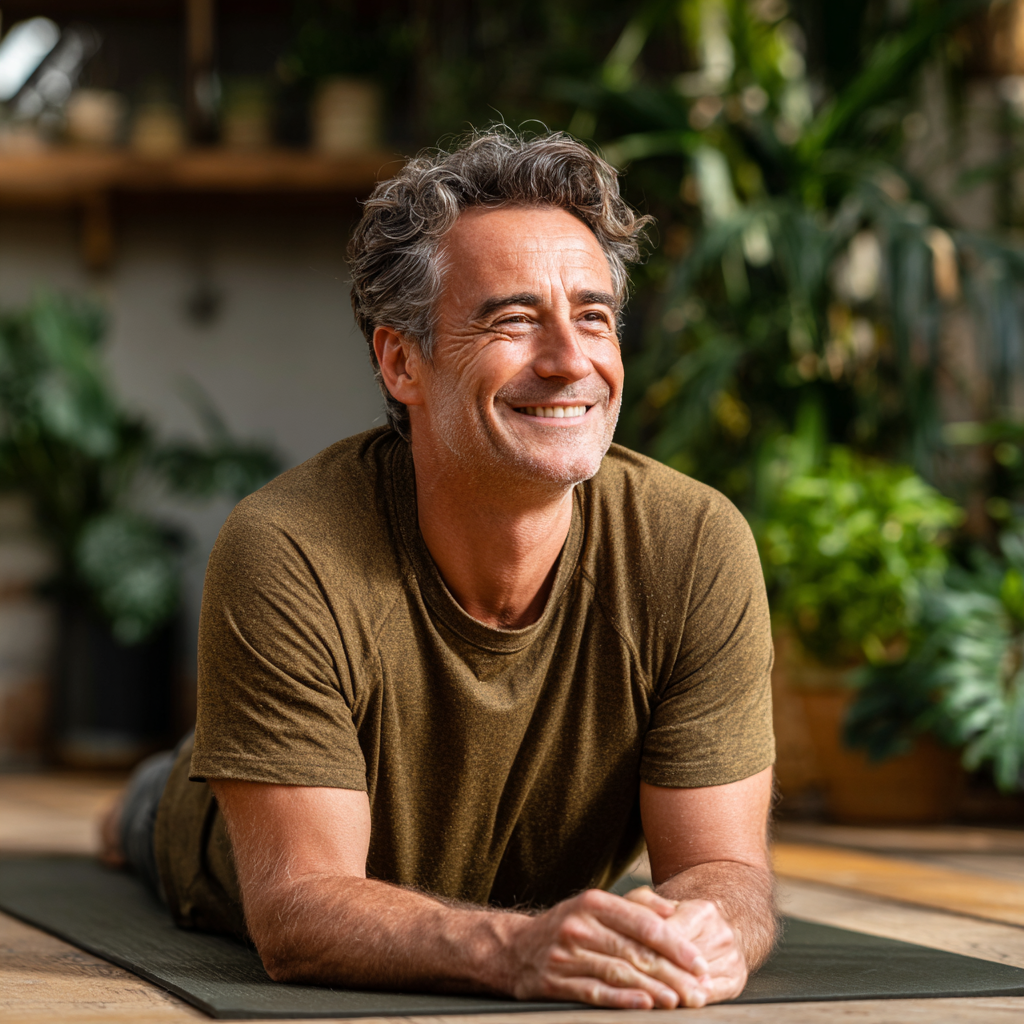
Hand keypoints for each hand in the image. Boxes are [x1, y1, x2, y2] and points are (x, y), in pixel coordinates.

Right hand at [500, 887, 714, 1008]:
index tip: (700, 962)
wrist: (515, 949)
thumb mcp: (595, 905)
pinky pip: (595, 992)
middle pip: (635, 952)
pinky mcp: (555, 981)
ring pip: (619, 973)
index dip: (676, 945)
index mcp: (594, 902)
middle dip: (672, 973)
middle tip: (697, 990)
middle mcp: (580, 925)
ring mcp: (566, 954)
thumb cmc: (567, 926)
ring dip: (652, 990)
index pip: (644, 924)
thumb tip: (671, 911)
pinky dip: (622, 1000)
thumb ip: (634, 906)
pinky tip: (644, 1006)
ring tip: (678, 1001)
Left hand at [624, 887, 747, 1003]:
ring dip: (673, 990)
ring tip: (649, 995)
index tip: (628, 958)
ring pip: (697, 982)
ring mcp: (732, 959)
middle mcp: (722, 935)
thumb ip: (642, 903)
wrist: (718, 925)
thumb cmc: (679, 916)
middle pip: (684, 962)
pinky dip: (689, 1000)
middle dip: (658, 973)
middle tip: (634, 981)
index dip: (649, 948)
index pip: (672, 935)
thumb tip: (635, 918)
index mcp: (702, 911)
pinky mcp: (736, 981)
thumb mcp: (659, 900)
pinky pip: (710, 997)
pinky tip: (673, 1001)